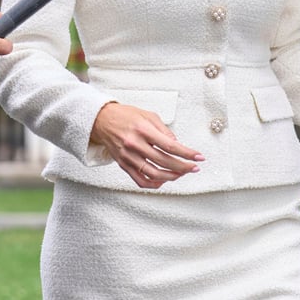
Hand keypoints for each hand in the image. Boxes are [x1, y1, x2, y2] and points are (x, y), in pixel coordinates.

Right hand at [90, 102, 204, 188]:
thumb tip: (176, 143)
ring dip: (171, 176)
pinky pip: (140, 180)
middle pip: (164, 161)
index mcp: (143, 129)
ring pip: (154, 174)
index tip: (198, 157)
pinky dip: (154, 183)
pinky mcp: (123, 164)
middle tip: (194, 168)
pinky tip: (163, 180)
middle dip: (183, 167)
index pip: (170, 145)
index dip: (187, 153)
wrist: (102, 120)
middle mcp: (135, 144)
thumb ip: (164, 130)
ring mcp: (128, 156)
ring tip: (181, 174)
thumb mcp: (148, 115)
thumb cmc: (125, 115)